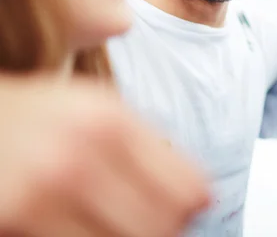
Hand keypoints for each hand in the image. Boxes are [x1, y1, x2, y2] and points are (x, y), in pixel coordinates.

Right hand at [0, 76, 210, 236]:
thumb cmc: (38, 117)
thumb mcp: (94, 105)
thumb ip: (150, 140)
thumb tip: (205, 195)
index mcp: (113, 119)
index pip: (188, 185)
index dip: (193, 206)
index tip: (188, 209)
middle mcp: (84, 151)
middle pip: (163, 223)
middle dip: (166, 228)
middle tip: (157, 221)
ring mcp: (48, 188)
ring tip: (118, 223)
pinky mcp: (18, 215)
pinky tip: (90, 228)